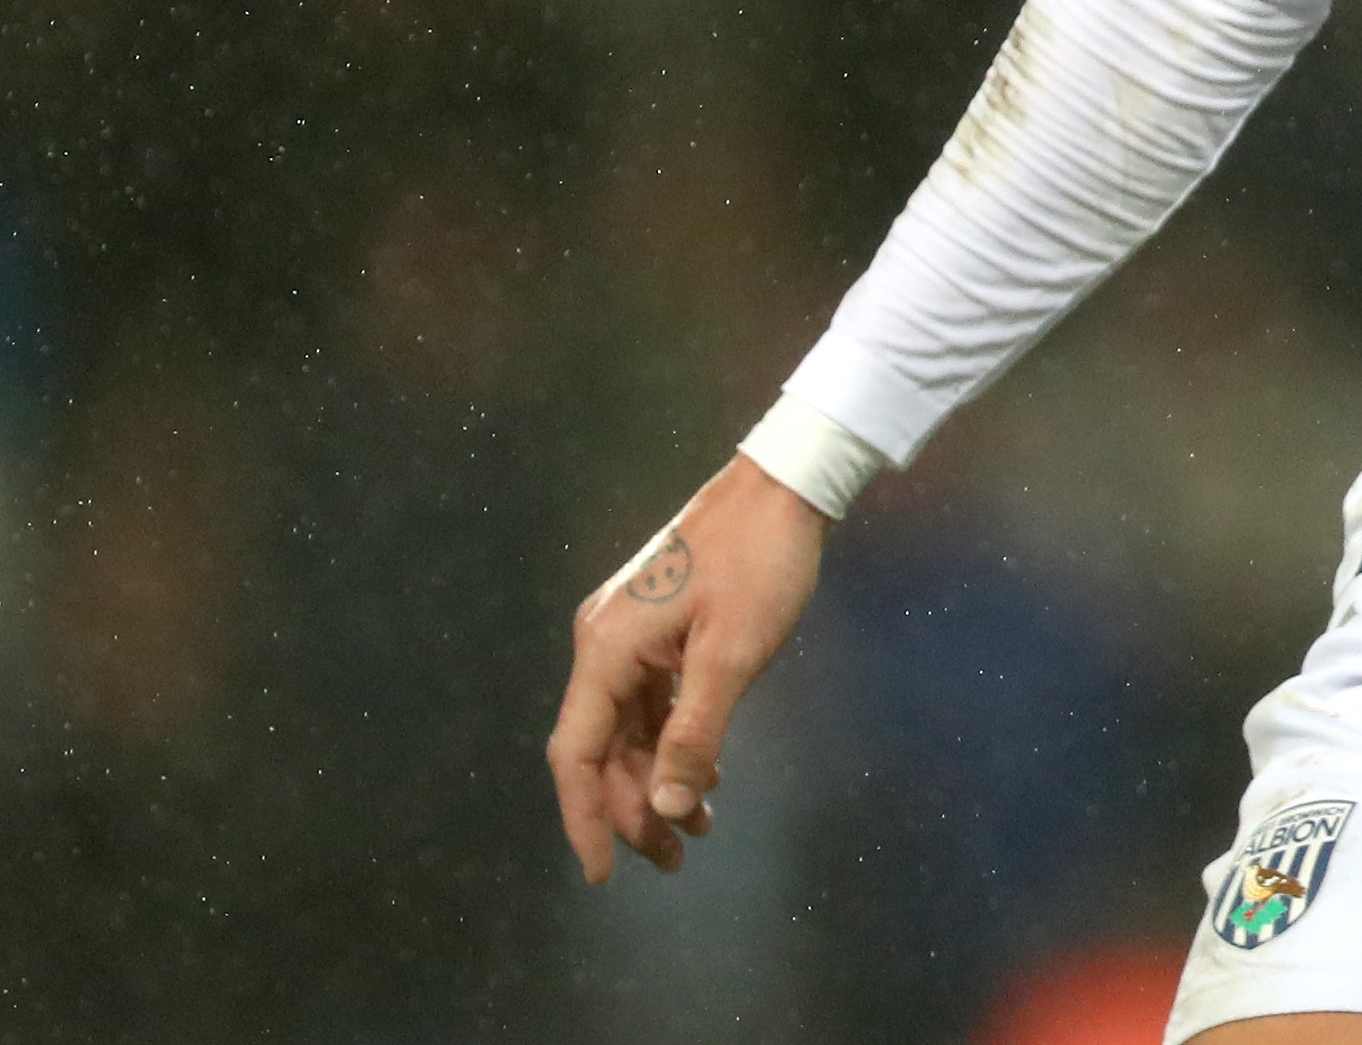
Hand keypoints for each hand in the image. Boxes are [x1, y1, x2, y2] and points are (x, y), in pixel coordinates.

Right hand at [547, 452, 826, 881]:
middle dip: (634, 809)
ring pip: (629, 727)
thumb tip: (662, 808)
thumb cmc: (759, 564)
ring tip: (699, 827)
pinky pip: (651, 701)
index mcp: (606, 649)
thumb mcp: (731, 657)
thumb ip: (692, 736)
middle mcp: (604, 642)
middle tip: (677, 860)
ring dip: (658, 779)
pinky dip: (672, 741)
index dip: (586, 820)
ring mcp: (629, 632)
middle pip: (603, 748)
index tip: (602, 876)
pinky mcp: (657, 626)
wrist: (785, 485)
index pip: (577, 755)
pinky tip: (707, 773)